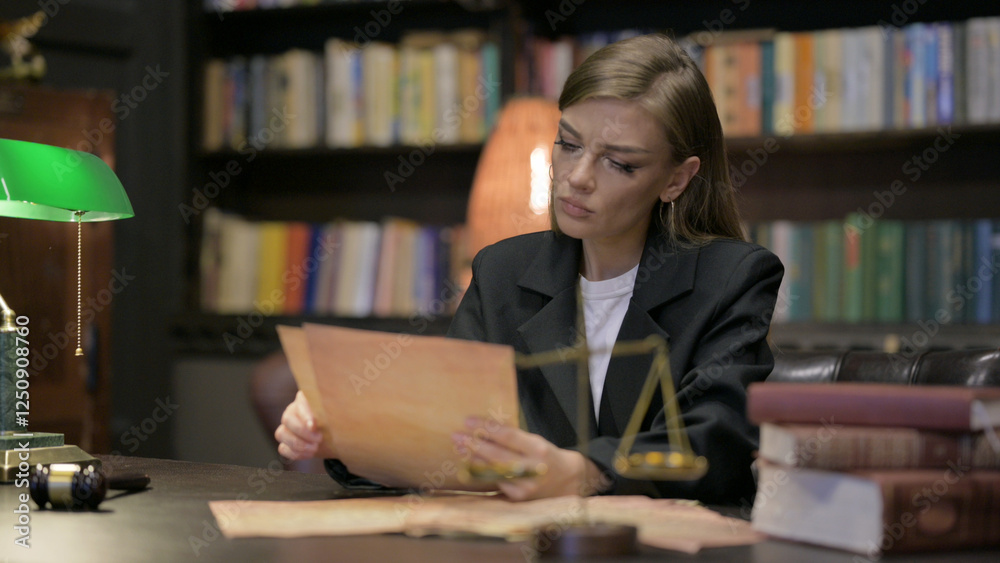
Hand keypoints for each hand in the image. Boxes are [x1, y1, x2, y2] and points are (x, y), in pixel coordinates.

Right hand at [275, 391, 334, 459]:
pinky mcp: (286, 443)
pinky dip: (295, 453)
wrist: (337, 437)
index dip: (305, 415)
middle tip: (319, 438)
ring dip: (298, 443)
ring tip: (315, 448)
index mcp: (305, 399)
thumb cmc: (337, 420)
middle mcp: (293, 411)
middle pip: (287, 419)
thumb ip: (336, 407)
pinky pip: (283, 448)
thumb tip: (342, 403)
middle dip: (302, 431)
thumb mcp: (339, 413)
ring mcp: (287, 427)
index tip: (314, 425)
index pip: (300, 403)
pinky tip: (310, 453)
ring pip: (281, 434)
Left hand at [452, 416, 607, 500]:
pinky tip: (470, 464)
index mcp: (538, 449)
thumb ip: (513, 437)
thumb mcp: (535, 441)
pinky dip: (481, 472)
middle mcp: (532, 469)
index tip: (469, 421)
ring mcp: (524, 486)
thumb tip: (484, 429)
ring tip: (459, 447)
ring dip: (473, 458)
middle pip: (497, 455)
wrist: (567, 482)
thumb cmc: (546, 456)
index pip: (508, 436)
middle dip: (474, 444)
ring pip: (493, 470)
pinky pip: (495, 482)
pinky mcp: (518, 498)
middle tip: (457, 435)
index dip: (486, 428)